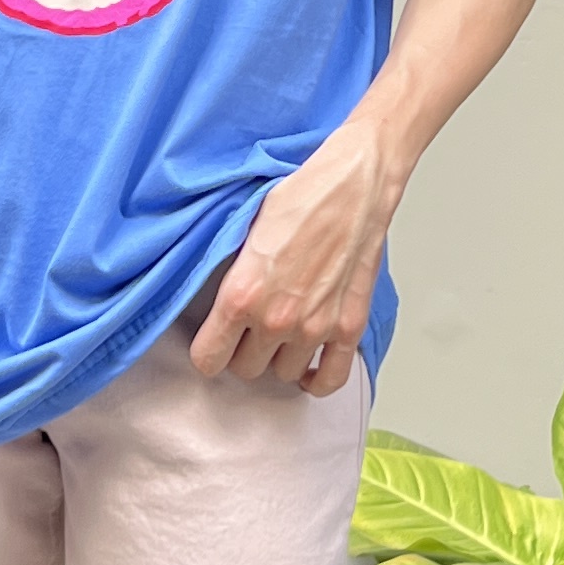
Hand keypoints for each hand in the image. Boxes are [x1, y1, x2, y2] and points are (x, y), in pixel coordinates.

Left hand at [189, 119, 401, 395]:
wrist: (355, 184)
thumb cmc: (302, 195)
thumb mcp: (243, 229)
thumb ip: (229, 276)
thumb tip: (215, 302)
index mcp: (241, 295)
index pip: (207, 359)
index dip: (209, 351)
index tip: (214, 341)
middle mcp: (276, 319)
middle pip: (246, 370)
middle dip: (244, 352)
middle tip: (250, 330)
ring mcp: (315, 327)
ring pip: (284, 375)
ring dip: (279, 359)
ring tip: (280, 335)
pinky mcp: (349, 327)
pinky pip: (330, 379)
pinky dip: (317, 380)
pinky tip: (308, 366)